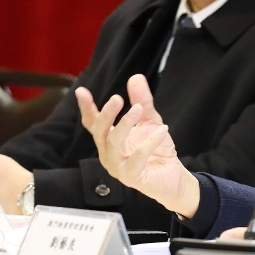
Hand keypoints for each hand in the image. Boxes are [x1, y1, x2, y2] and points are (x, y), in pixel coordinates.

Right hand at [76, 73, 199, 216]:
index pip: (93, 123)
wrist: (173, 177)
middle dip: (106, 114)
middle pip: (100, 132)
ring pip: (113, 144)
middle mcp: (109, 154)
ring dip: (125, 124)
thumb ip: (142, 102)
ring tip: (138, 108)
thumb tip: (135, 76)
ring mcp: (118, 167)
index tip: (81, 91)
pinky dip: (149, 142)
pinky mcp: (132, 177)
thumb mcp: (150, 121)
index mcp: (109, 140)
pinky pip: (137, 158)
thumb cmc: (157, 150)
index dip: (86, 108)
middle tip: (117, 98)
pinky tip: (162, 130)